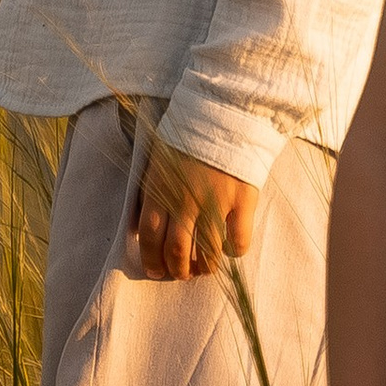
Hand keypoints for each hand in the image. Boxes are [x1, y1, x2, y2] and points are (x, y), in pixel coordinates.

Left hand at [132, 142, 260, 279]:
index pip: (150, 236)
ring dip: (205, 267)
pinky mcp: (243, 200)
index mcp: (161, 189)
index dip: (151, 260)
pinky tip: (231, 248)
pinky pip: (239, 240)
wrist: (227, 112)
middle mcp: (186, 199)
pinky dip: (234, 251)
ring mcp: (216, 201)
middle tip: (182, 274)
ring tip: (205, 268)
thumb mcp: (159, 161)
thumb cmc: (189, 137)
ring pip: (208, 252)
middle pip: (177, 250)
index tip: (157, 272)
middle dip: (178, 270)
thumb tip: (143, 227)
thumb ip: (151, 192)